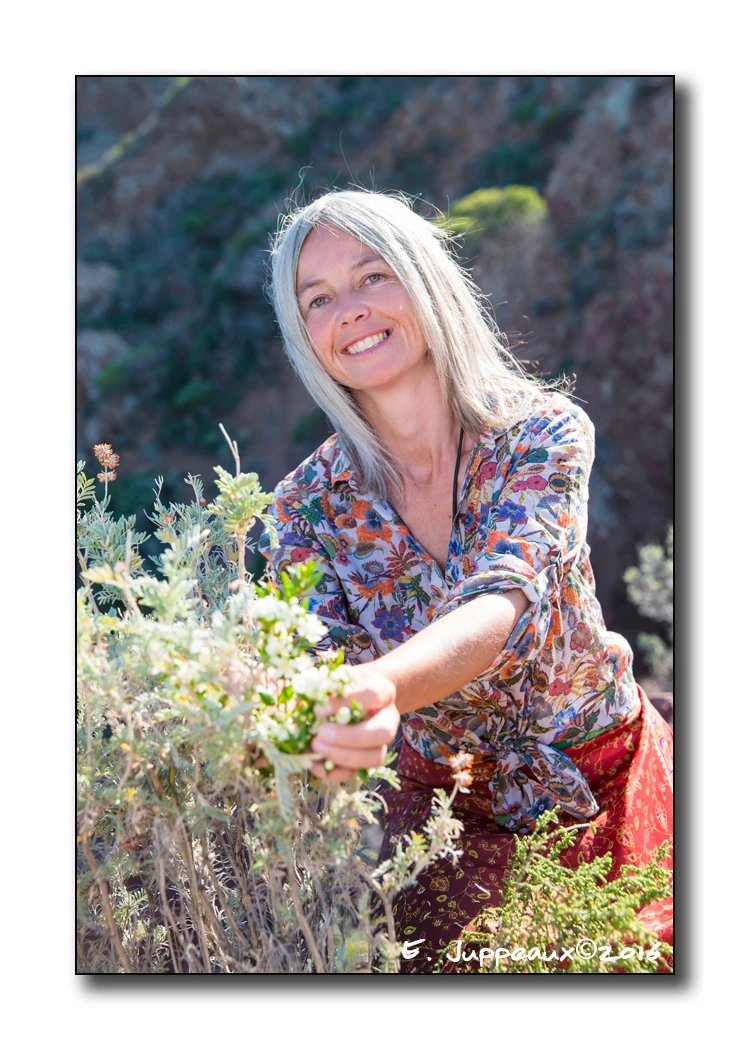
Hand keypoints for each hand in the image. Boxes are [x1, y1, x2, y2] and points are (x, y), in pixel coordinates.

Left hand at [309, 665, 399, 782]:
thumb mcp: (336, 677)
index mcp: (383, 691)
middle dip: (349, 736)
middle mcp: (388, 719)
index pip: (373, 695)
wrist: (358, 695)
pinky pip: (355, 773)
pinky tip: (313, 764)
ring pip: (374, 758)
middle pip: (382, 732)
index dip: (346, 702)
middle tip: (321, 732)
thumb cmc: (344, 685)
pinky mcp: (365, 761)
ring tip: (316, 747)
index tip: (319, 707)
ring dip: (342, 756)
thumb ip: (322, 687)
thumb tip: (300, 705)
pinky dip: (333, 773)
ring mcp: (380, 743)